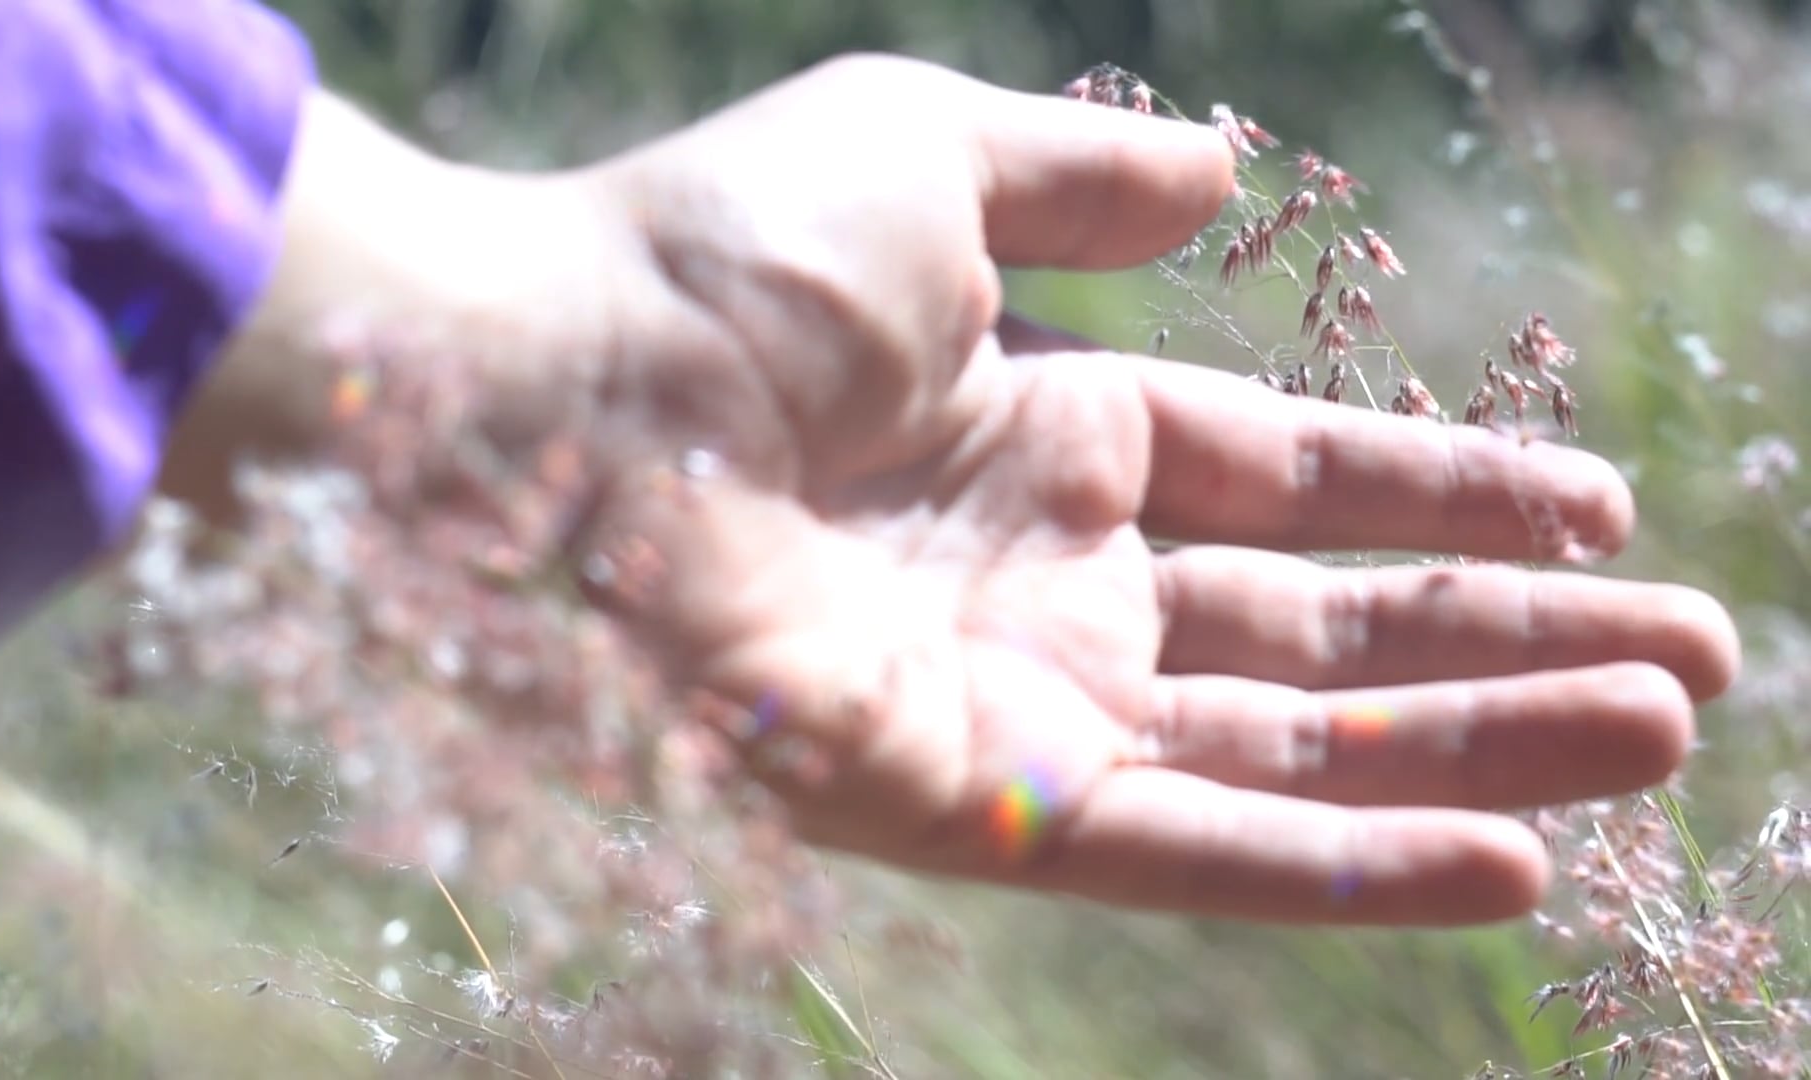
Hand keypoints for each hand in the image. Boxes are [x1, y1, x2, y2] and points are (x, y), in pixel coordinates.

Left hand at [567, 55, 1739, 925]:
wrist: (541, 404)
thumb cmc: (712, 263)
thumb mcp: (930, 159)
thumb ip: (1086, 186)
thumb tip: (1222, 172)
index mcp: (1051, 431)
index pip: (1295, 478)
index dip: (1447, 496)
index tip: (1603, 510)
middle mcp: (1051, 579)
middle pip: (1323, 623)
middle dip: (1506, 641)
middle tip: (1696, 662)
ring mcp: (1019, 704)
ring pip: (1290, 745)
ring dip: (1476, 750)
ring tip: (1658, 738)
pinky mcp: (974, 811)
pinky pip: (1189, 845)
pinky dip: (1342, 860)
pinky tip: (1505, 862)